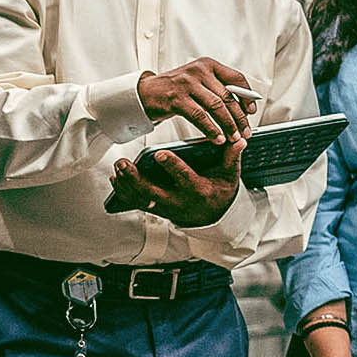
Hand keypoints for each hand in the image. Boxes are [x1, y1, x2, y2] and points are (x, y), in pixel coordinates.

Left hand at [104, 138, 243, 226]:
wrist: (214, 216)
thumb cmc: (220, 191)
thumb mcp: (230, 176)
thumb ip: (232, 157)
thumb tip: (239, 140)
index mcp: (198, 191)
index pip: (184, 178)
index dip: (172, 167)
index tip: (160, 154)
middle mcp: (179, 202)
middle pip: (154, 193)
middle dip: (136, 180)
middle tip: (124, 163)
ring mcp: (166, 207)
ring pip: (142, 200)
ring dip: (127, 185)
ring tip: (118, 167)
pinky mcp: (157, 209)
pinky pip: (138, 203)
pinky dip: (125, 192)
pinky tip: (117, 179)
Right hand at [136, 58, 258, 143]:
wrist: (145, 93)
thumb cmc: (175, 90)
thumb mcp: (197, 81)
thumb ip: (217, 88)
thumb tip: (243, 105)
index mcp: (208, 65)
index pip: (236, 78)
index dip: (247, 96)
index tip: (251, 111)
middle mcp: (198, 71)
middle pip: (228, 96)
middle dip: (240, 117)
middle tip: (245, 131)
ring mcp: (187, 84)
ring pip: (216, 107)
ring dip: (228, 125)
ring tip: (233, 137)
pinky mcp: (176, 99)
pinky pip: (199, 116)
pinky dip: (211, 129)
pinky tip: (216, 138)